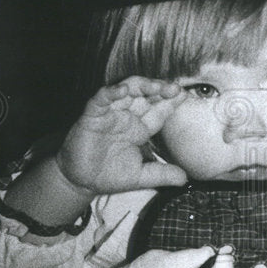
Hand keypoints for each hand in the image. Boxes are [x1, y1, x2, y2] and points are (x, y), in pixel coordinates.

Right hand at [56, 77, 188, 194]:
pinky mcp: (92, 116)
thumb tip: (185, 179)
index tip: (186, 95)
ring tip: (157, 86)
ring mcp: (110, 114)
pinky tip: (122, 90)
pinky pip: (101, 99)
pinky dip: (111, 92)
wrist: (80, 182)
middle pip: (146, 95)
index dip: (172, 101)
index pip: (159, 110)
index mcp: (140, 128)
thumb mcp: (141, 176)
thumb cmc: (108, 175)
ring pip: (126, 90)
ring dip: (142, 85)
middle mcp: (127, 117)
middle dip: (160, 89)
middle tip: (175, 89)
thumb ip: (162, 174)